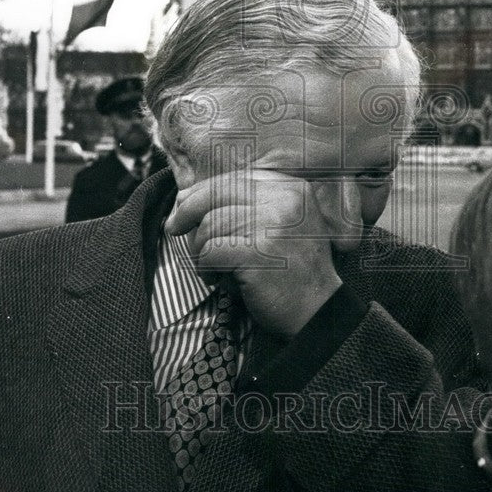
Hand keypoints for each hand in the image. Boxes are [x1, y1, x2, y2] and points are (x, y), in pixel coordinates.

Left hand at [165, 170, 362, 338]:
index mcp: (292, 188)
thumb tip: (186, 195)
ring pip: (210, 224)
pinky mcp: (257, 252)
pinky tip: (216, 278)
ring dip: (201, 248)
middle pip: (218, 193)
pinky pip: (210, 251)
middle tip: (174, 228)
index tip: (184, 206)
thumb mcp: (280, 225)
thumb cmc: (292, 270)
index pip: (236, 179)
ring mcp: (272, 224)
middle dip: (189, 210)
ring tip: (213, 266)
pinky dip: (205, 267)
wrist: (318, 312)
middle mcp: (285, 199)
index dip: (204, 191)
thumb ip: (245, 205)